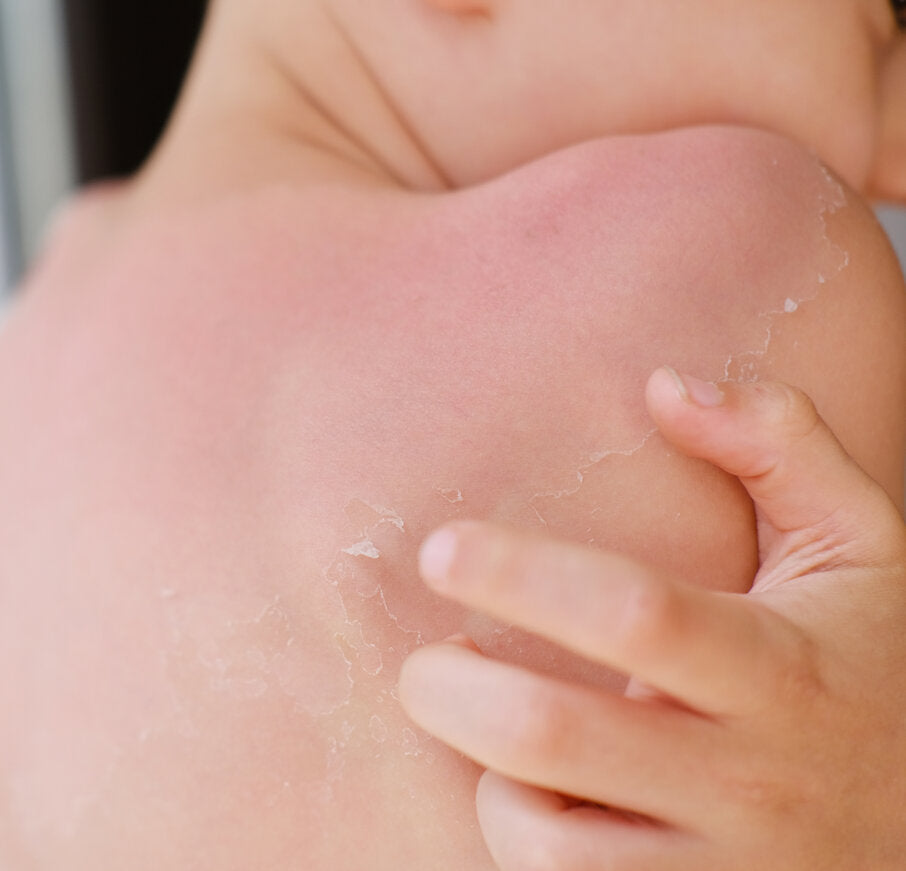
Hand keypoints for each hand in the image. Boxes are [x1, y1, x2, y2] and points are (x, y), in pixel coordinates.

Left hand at [398, 369, 905, 869]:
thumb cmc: (877, 668)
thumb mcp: (863, 546)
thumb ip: (779, 446)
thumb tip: (665, 383)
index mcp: (780, 667)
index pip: (633, 614)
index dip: (522, 575)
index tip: (443, 548)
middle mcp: (750, 778)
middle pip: (550, 734)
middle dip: (448, 688)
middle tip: (434, 656)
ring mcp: (724, 868)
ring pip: (541, 840)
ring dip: (487, 778)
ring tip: (501, 735)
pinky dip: (526, 843)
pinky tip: (548, 801)